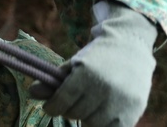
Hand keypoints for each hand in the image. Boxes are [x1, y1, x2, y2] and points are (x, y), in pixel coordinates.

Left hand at [30, 1, 157, 126]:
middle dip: (69, 110)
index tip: (49, 107)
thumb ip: (54, 81)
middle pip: (77, 113)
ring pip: (93, 124)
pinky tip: (100, 114)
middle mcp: (105, 87)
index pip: (63, 99)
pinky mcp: (134, 111)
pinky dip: (104, 124)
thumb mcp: (74, 64)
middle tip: (71, 103)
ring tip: (88, 107)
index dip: (52, 107)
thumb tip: (31, 93)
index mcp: (86, 73)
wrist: (130, 48)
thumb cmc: (97, 57)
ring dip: (86, 119)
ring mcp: (121, 101)